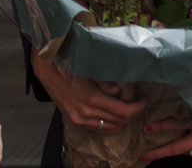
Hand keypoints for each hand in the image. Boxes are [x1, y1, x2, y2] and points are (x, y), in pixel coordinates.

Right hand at [31, 48, 145, 132]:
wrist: (46, 69)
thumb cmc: (70, 63)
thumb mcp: (91, 69)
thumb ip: (107, 82)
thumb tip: (120, 90)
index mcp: (92, 98)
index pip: (123, 111)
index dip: (138, 108)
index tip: (144, 100)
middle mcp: (86, 112)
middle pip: (118, 121)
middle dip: (132, 113)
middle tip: (139, 103)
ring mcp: (79, 118)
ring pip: (109, 127)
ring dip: (122, 120)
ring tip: (129, 110)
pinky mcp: (74, 120)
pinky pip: (97, 128)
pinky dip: (109, 125)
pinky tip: (115, 118)